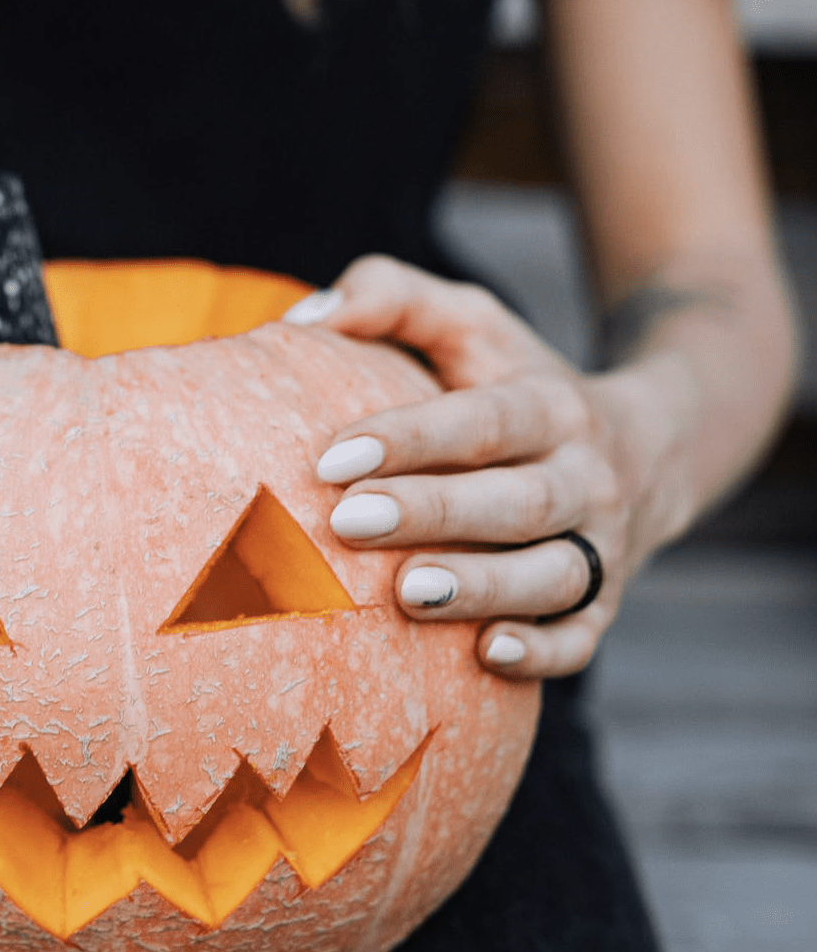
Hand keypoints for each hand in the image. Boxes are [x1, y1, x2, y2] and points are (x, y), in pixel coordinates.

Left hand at [288, 255, 656, 679]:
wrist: (649, 449)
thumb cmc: (515, 381)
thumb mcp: (470, 321)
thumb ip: (392, 296)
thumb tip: (302, 318)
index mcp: (552, 407)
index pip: (482, 422)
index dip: (411, 439)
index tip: (332, 457)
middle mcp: (586, 478)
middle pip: (514, 502)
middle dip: (432, 514)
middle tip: (347, 521)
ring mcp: (601, 547)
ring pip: (551, 575)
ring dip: (482, 587)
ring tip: (407, 592)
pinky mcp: (603, 604)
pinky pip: (582, 637)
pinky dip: (543, 652)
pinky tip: (487, 655)